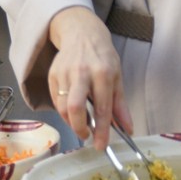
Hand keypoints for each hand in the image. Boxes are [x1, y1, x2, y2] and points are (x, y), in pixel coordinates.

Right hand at [47, 6, 130, 150]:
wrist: (81, 33)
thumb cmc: (102, 56)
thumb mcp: (117, 77)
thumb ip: (120, 105)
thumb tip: (128, 129)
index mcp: (103, 73)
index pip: (102, 108)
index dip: (102, 130)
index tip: (101, 146)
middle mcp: (82, 72)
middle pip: (75, 107)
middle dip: (79, 128)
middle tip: (86, 136)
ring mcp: (65, 72)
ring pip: (63, 106)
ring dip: (71, 122)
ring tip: (81, 124)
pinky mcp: (52, 74)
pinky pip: (56, 100)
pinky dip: (64, 111)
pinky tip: (72, 111)